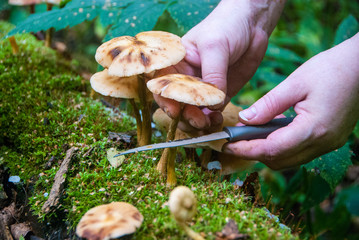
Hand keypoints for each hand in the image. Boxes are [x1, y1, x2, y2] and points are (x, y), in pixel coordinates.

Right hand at [154, 0, 285, 132]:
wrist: (252, 24)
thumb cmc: (226, 26)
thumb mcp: (215, 46)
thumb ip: (212, 75)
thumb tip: (213, 104)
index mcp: (177, 64)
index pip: (163, 85)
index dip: (164, 101)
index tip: (175, 111)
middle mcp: (187, 78)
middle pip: (177, 104)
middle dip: (184, 117)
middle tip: (198, 121)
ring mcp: (203, 89)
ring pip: (193, 112)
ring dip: (197, 122)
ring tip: (208, 123)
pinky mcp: (220, 95)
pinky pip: (212, 113)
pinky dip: (212, 120)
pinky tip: (217, 120)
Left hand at [223, 33, 358, 169]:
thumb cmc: (332, 69)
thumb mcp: (295, 83)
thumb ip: (268, 104)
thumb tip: (244, 120)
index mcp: (314, 129)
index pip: (272, 150)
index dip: (246, 150)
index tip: (227, 146)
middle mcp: (323, 143)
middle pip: (279, 160)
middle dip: (253, 152)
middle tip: (235, 138)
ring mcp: (329, 144)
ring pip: (289, 159)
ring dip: (267, 150)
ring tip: (250, 133)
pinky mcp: (330, 139)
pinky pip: (299, 151)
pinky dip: (281, 145)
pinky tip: (272, 128)